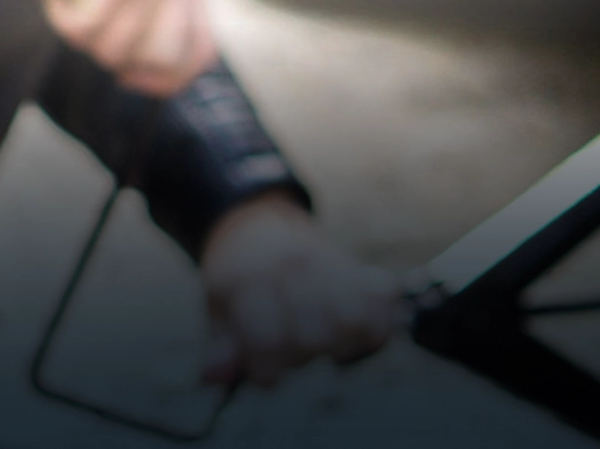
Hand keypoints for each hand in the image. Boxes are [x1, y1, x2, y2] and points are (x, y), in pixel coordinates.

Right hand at [41, 0, 216, 95]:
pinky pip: (85, 30)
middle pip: (167, 57)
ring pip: (121, 50)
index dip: (169, 76)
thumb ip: (146, 7)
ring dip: (84, 35)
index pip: (201, 48)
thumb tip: (147, 71)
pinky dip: (59, 14)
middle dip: (122, 58)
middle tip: (88, 27)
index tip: (130, 76)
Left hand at [199, 192, 401, 386]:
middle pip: (315, 338)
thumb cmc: (237, 279)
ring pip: (354, 319)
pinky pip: (386, 298)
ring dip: (342, 342)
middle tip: (292, 347)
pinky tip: (356, 329)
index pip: (271, 341)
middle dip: (302, 355)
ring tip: (327, 342)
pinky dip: (379, 320)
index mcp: (249, 279)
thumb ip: (224, 347)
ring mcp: (328, 260)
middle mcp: (292, 266)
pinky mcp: (358, 264)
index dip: (268, 369)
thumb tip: (213, 376)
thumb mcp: (219, 310)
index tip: (266, 371)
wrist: (258, 223)